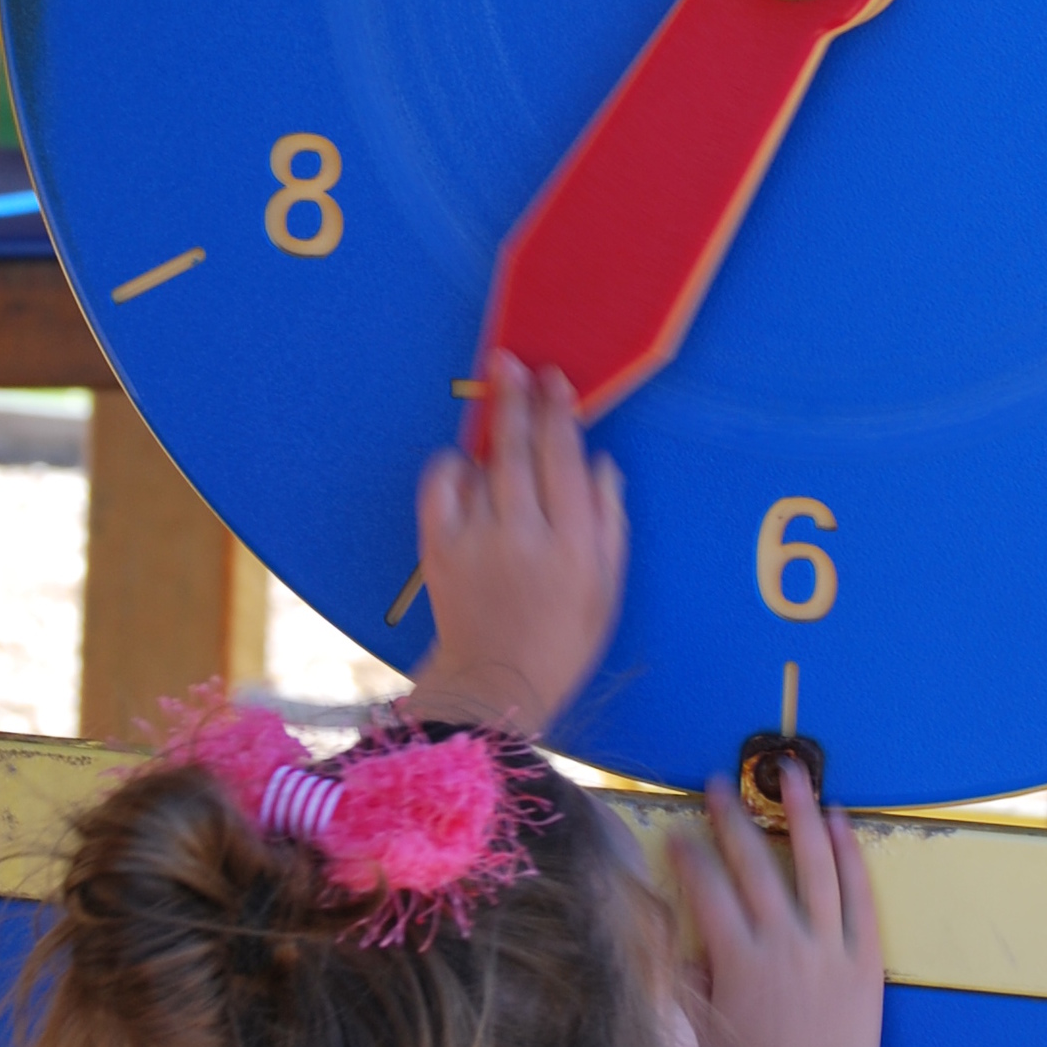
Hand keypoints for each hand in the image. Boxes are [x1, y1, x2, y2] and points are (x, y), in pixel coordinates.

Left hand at [403, 356, 626, 738]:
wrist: (495, 683)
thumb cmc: (562, 636)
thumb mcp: (606, 586)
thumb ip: (608, 521)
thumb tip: (600, 463)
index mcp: (572, 544)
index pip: (564, 459)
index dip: (559, 413)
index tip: (556, 380)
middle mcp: (523, 535)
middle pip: (517, 448)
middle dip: (516, 398)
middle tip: (512, 363)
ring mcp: (476, 541)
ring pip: (480, 465)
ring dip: (488, 439)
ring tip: (497, 424)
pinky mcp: (438, 550)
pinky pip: (440, 487)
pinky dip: (451, 468)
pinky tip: (464, 468)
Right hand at [673, 765, 983, 1046]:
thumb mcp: (704, 1033)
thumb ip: (681, 980)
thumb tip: (662, 932)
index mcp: (739, 963)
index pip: (706, 891)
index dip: (688, 858)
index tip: (676, 834)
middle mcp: (784, 945)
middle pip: (754, 865)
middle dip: (732, 819)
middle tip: (720, 784)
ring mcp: (829, 945)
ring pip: (815, 863)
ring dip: (801, 812)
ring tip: (792, 772)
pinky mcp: (865, 953)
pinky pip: (858, 892)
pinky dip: (849, 852)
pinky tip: (839, 820)